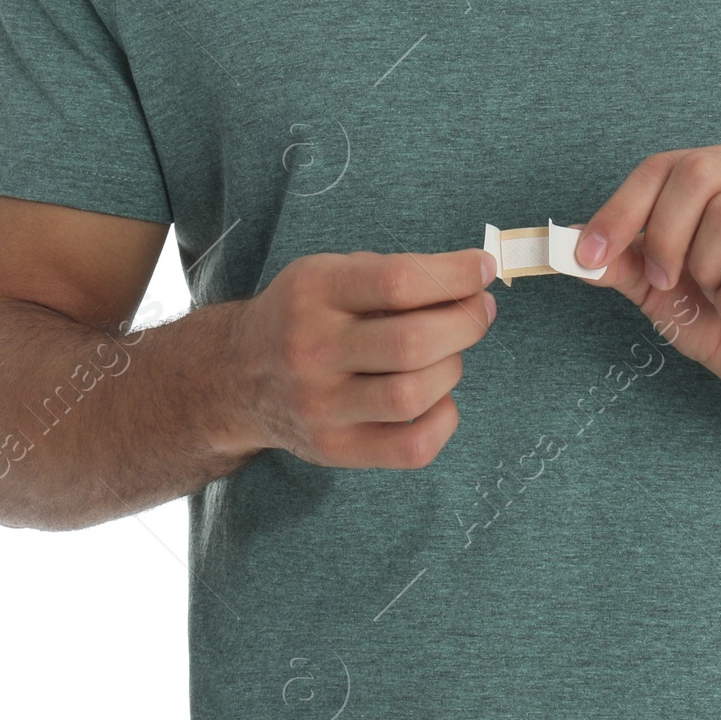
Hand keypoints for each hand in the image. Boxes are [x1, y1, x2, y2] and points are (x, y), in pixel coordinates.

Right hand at [230, 247, 497, 467]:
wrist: (236, 374)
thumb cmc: (304, 314)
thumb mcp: (331, 272)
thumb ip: (394, 274)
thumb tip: (473, 281)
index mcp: (314, 292)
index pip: (398, 282)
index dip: (455, 275)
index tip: (483, 270)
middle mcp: (311, 350)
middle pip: (412, 343)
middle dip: (466, 323)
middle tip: (480, 310)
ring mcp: (321, 406)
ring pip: (414, 394)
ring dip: (453, 367)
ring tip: (450, 352)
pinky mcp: (334, 449)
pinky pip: (411, 447)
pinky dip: (444, 419)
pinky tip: (440, 396)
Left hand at [573, 142, 720, 437]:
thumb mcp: (660, 286)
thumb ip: (621, 259)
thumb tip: (567, 242)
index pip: (665, 165)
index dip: (621, 207)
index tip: (589, 252)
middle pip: (699, 171)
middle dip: (664, 234)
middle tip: (665, 280)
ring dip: (705, 270)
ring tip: (718, 293)